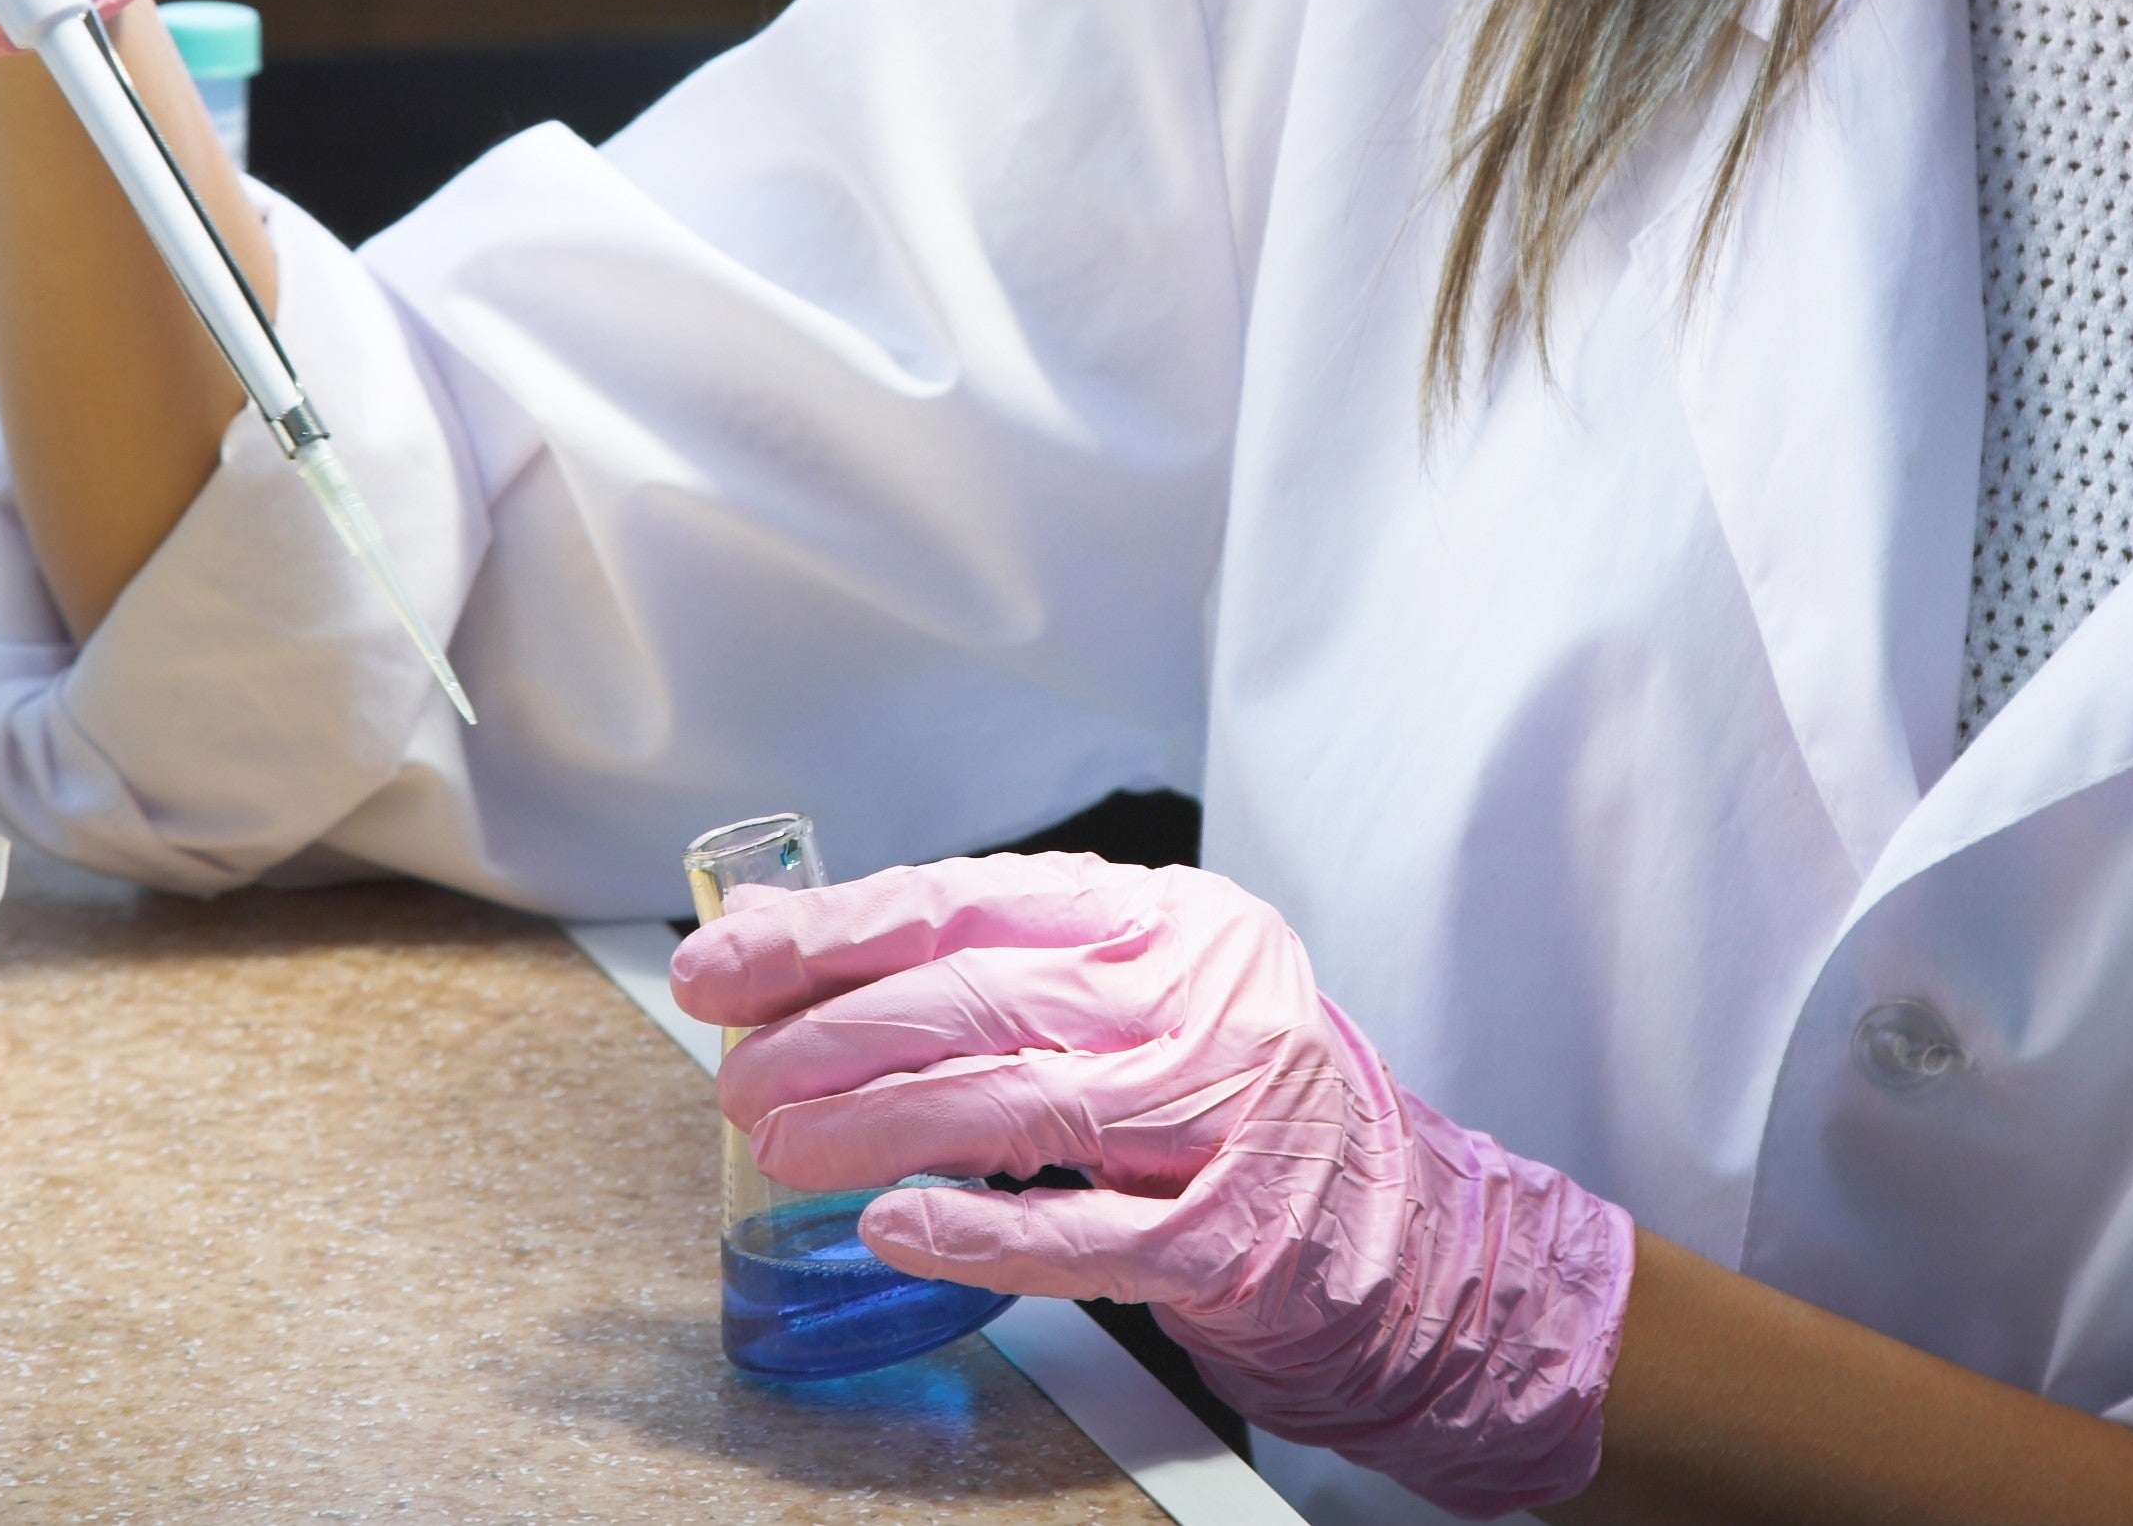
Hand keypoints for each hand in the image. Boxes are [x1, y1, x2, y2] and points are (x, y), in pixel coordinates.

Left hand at [671, 852, 1633, 1518]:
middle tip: (739, 1069)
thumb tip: (785, 948)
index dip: (836, 928)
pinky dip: (978, 1229)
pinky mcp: (1239, 1236)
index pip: (975, 896)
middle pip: (986, 992)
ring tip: (779, 1139)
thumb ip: (980, 967)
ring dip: (876, 1122)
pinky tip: (892, 1225)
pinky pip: (1085, 1229)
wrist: (1405, 1233)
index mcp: (1169, 915)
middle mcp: (1207, 993)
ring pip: (1021, 1101)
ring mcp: (1230, 1112)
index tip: (728, 960)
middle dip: (837, 1029)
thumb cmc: (1232, 1103)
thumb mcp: (1125, 996)